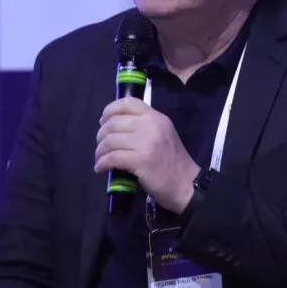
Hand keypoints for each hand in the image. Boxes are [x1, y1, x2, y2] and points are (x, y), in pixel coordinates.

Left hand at [94, 97, 200, 213]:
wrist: (186, 184)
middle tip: (100, 145)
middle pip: (114, 122)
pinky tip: (101, 168)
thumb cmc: (172, 161)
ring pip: (110, 140)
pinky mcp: (140, 161)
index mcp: (156, 117)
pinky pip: (112, 158)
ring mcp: (146, 143)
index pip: (127, 103)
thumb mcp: (162, 134)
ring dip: (100, 151)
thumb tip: (114, 125)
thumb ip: (144, 126)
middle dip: (101, 135)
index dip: (109, 110)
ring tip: (100, 158)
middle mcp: (151, 125)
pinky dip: (102, 163)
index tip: (103, 121)